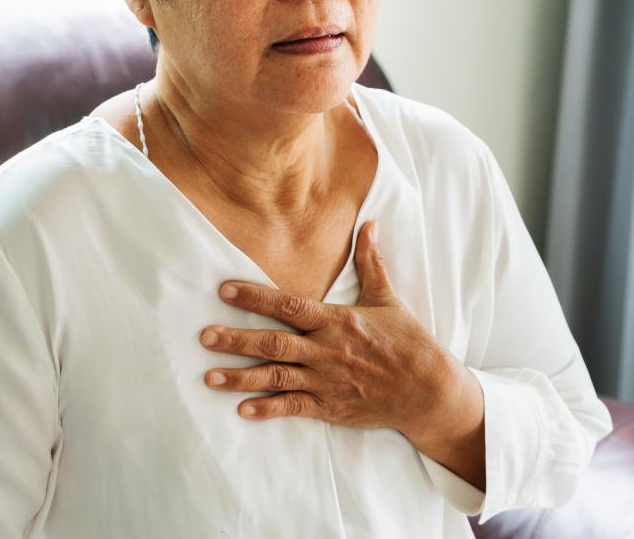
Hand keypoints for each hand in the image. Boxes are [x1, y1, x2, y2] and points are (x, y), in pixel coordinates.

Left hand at [199, 220, 464, 444]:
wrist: (429, 391)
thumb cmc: (408, 342)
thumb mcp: (389, 299)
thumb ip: (371, 263)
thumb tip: (370, 224)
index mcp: (337, 321)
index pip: (289, 305)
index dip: (254, 297)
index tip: (224, 290)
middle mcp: (327, 351)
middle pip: (274, 343)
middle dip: (236, 339)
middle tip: (204, 336)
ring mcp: (327, 381)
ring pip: (276, 378)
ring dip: (241, 377)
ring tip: (209, 377)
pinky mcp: (331, 407)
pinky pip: (294, 408)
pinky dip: (268, 409)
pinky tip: (243, 409)